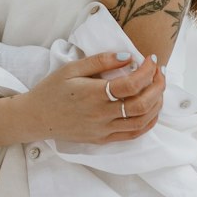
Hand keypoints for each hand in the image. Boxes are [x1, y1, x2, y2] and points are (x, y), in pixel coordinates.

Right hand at [18, 51, 164, 144]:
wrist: (36, 117)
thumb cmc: (52, 90)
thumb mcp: (71, 68)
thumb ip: (100, 61)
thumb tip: (127, 56)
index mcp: (93, 94)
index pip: (131, 84)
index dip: (147, 71)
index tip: (151, 58)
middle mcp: (101, 115)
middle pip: (142, 104)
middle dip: (158, 86)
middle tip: (160, 71)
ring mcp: (103, 130)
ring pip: (142, 121)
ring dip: (156, 103)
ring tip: (158, 87)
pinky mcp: (103, 139)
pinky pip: (132, 134)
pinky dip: (148, 122)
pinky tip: (152, 109)